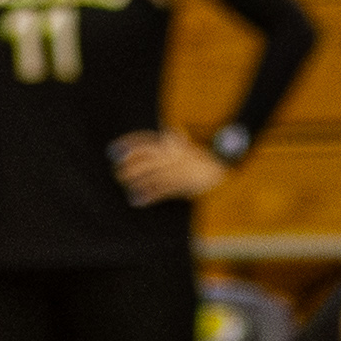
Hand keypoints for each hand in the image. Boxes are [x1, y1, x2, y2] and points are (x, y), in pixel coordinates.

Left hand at [113, 129, 228, 204]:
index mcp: (174, 144)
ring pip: (152, 174)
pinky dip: (149, 195)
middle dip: (129, 164)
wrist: (227, 167)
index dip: (129, 145)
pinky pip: (163, 190)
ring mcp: (180, 169)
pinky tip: (136, 199)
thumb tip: (157, 143)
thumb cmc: (205, 159)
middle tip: (116, 169)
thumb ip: (172, 146)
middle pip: (146, 158)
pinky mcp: (185, 184)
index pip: (147, 141)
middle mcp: (175, 155)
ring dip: (135, 179)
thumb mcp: (187, 149)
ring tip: (123, 182)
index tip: (114, 149)